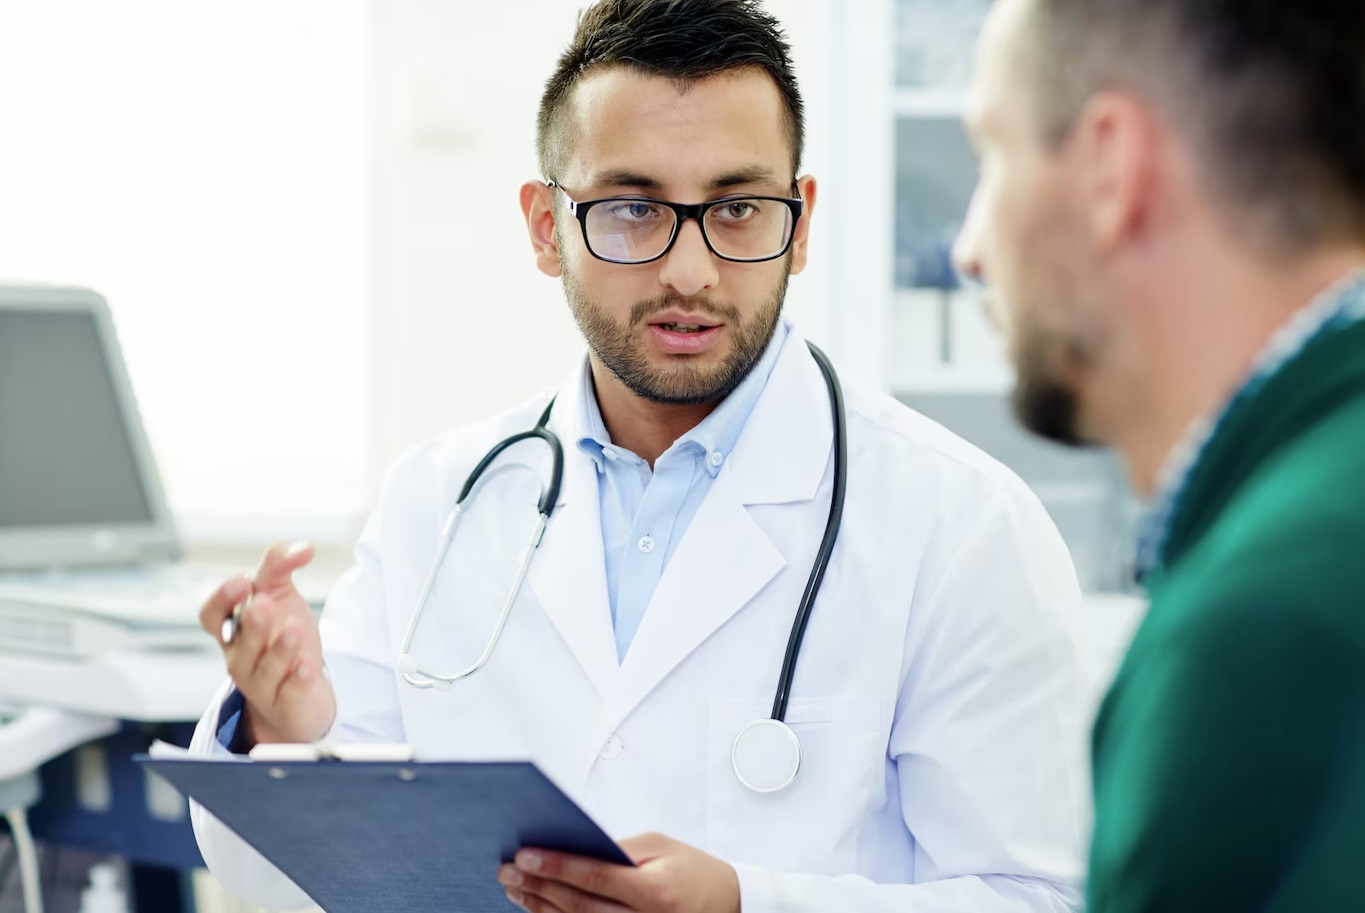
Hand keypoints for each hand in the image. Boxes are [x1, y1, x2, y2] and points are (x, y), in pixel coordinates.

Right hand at [198, 541, 335, 745]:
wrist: (299, 695)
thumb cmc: (282, 639)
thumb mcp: (279, 596)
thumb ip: (280, 566)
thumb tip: (303, 547)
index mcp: (234, 629)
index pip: (213, 616)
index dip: (222, 600)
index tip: (242, 582)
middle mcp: (242, 658)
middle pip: (240, 644)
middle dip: (252, 626)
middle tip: (263, 607)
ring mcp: (263, 684)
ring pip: (264, 669)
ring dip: (278, 650)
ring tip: (293, 632)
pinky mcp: (288, 703)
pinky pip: (289, 692)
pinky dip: (297, 678)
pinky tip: (307, 665)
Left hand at [497, 833, 739, 912]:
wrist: (727, 906)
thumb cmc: (694, 872)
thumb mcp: (661, 848)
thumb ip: (618, 850)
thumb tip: (574, 849)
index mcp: (654, 892)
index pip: (595, 877)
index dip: (557, 866)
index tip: (525, 854)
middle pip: (578, 906)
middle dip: (539, 885)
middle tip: (508, 870)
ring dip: (541, 907)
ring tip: (515, 888)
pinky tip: (539, 908)